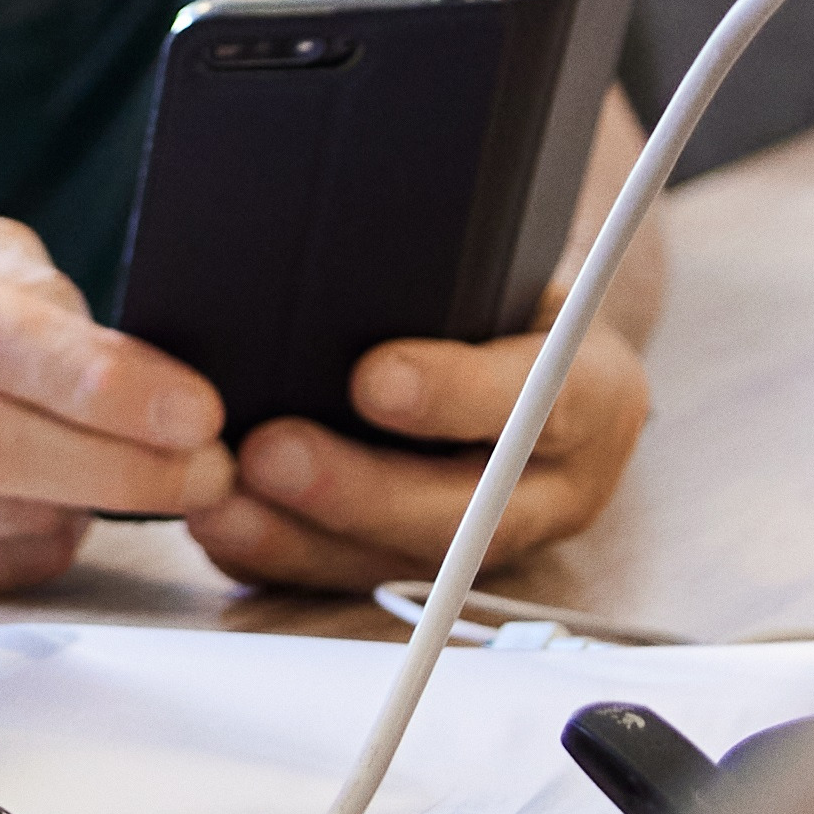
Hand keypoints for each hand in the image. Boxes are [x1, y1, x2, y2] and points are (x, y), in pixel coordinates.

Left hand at [193, 308, 650, 597]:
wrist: (528, 343)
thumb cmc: (500, 292)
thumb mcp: (506, 264)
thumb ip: (450, 272)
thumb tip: (347, 236)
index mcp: (593, 391)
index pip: (542, 396)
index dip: (456, 396)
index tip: (372, 379)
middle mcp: (555, 482)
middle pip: (468, 511)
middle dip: (358, 492)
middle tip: (267, 453)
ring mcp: (496, 536)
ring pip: (406, 562)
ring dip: (303, 539)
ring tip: (221, 502)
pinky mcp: (432, 564)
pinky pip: (355, 577)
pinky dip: (281, 558)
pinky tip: (222, 526)